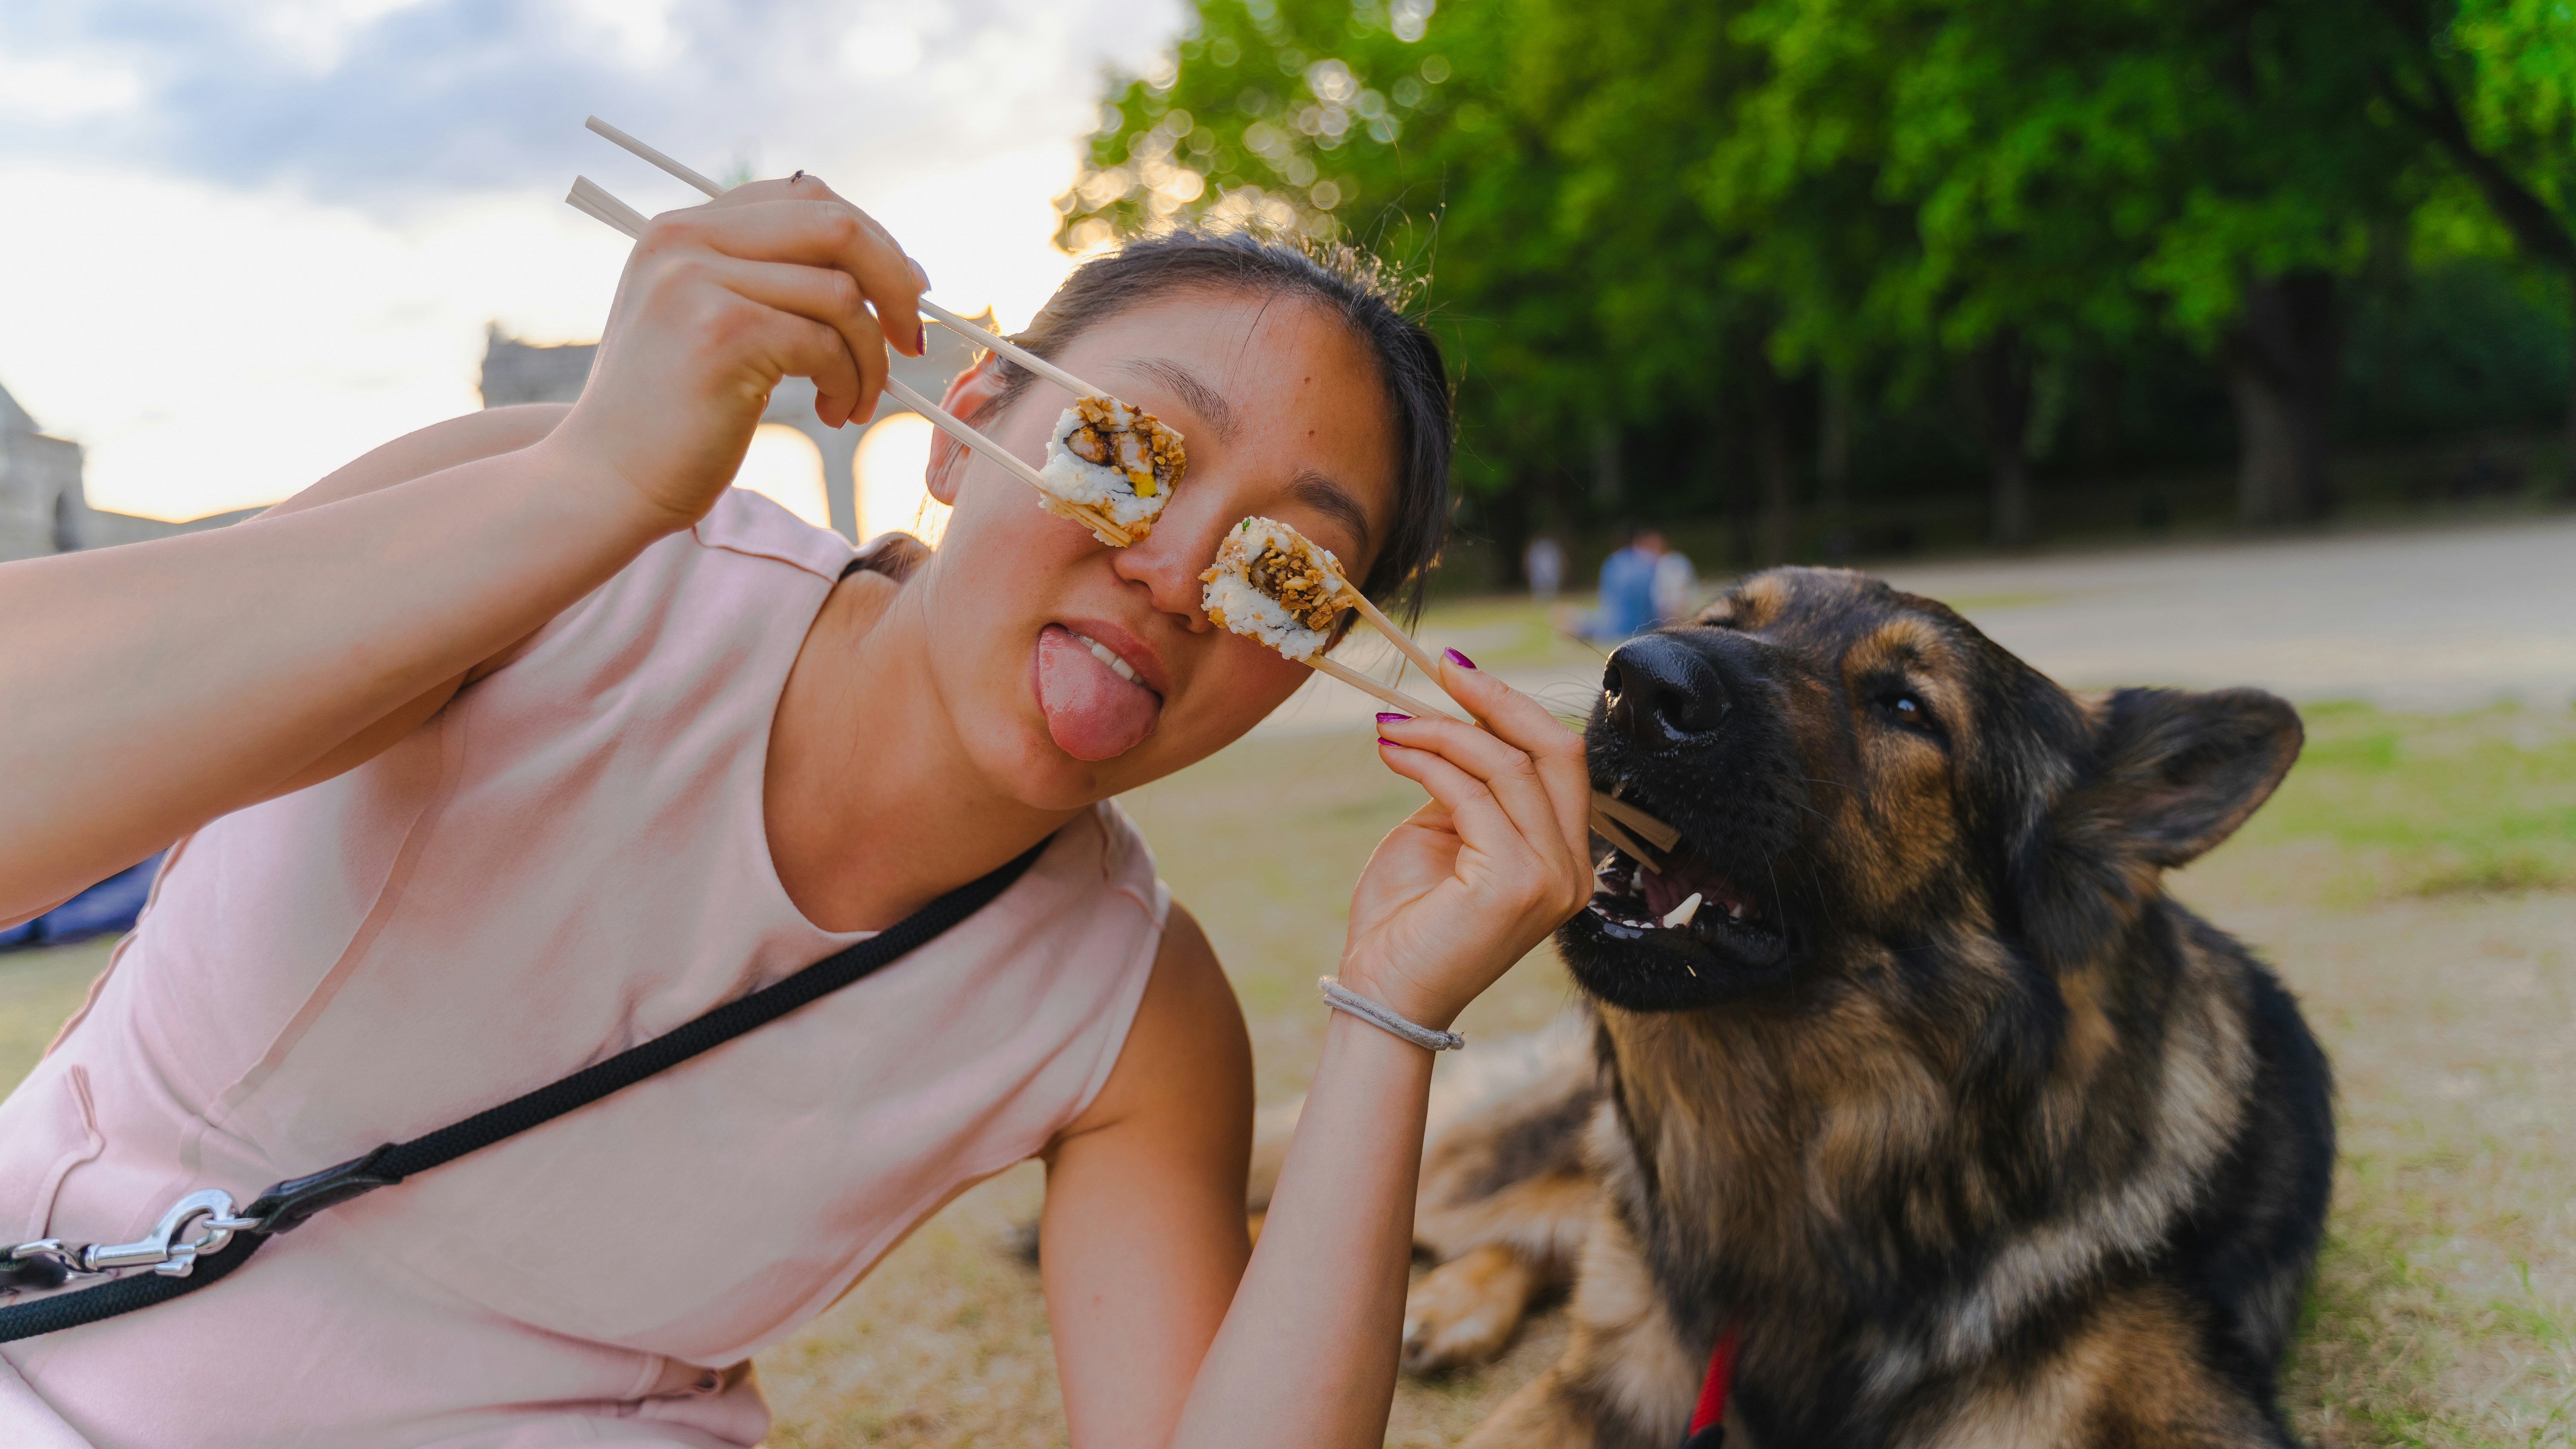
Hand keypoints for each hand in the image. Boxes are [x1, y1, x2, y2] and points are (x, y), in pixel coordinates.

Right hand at [545, 174, 928, 527]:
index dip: (872, 241)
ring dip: (870, 356)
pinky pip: (828, 343)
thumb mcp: (709, 324)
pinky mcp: (723, 333)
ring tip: (854, 400)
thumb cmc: (671, 417)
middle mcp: (684, 240)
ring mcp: (699, 281)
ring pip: (841, 294)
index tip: (904, 292)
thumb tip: (886, 266)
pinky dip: (850, 382)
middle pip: (835, 226)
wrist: (606, 483)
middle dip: (894, 282)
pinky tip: (834, 414)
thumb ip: (766, 280)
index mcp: (680, 229)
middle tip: (910, 339)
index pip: (804, 197)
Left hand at [1338, 656, 1593, 1030]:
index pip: (1559, 761)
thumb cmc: (1406, 921)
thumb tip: (1459, 721)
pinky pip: (1472, 794)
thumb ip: (1467, 787)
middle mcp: (1573, 871)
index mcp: (1564, 860)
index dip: (1513, 707)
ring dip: (1443, 732)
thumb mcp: (1444, 835)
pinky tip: (1390, 750)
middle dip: (1497, 700)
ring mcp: (1551, 879)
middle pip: (1557, 751)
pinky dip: (1428, 760)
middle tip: (1442, 667)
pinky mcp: (1515, 884)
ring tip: (1390, 725)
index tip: (1457, 671)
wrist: (1382, 995)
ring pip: (1509, 766)